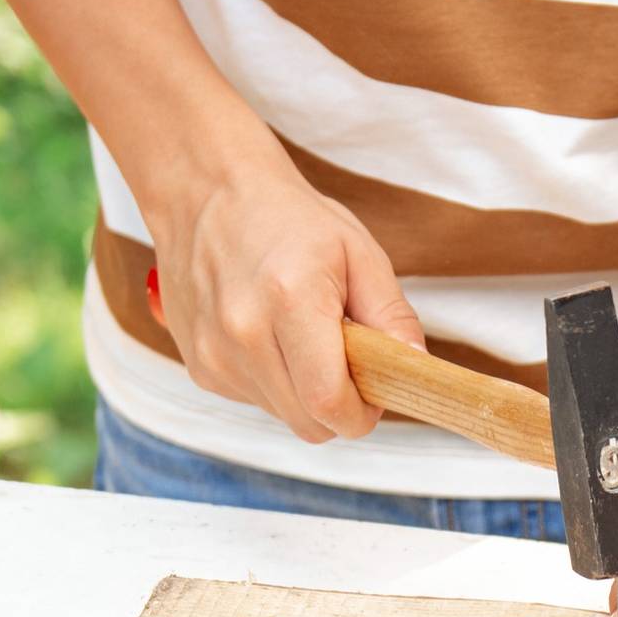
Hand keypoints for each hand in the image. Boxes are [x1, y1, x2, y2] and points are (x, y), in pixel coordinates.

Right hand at [146, 153, 423, 442]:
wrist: (205, 193)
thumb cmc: (289, 219)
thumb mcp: (359, 253)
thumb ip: (393, 317)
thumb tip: (417, 371)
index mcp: (290, 300)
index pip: (329, 402)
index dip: (362, 414)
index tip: (377, 395)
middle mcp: (243, 334)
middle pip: (310, 424)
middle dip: (340, 407)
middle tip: (349, 364)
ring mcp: (214, 353)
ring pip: (285, 417)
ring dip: (306, 395)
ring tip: (306, 340)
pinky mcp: (200, 366)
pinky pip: (256, 401)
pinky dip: (276, 384)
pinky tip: (273, 338)